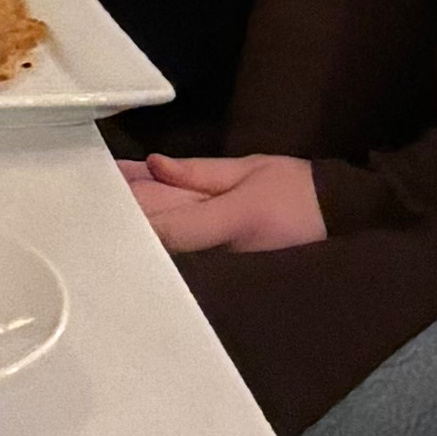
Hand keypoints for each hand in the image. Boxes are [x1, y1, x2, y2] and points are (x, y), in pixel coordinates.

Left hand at [122, 152, 326, 255]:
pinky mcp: (229, 270)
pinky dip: (163, 231)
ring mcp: (227, 266)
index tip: (104, 195)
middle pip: (163, 238)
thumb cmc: (296, 189)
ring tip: (114, 197)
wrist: (339, 219)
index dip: (133, 214)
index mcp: (231, 221)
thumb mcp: (248, 168)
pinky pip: (188, 250)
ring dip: (142, 223)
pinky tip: (144, 213)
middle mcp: (225, 251)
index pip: (169, 227)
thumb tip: (155, 165)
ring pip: (172, 246)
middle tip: (98, 191)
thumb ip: (198, 172)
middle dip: (130, 215)